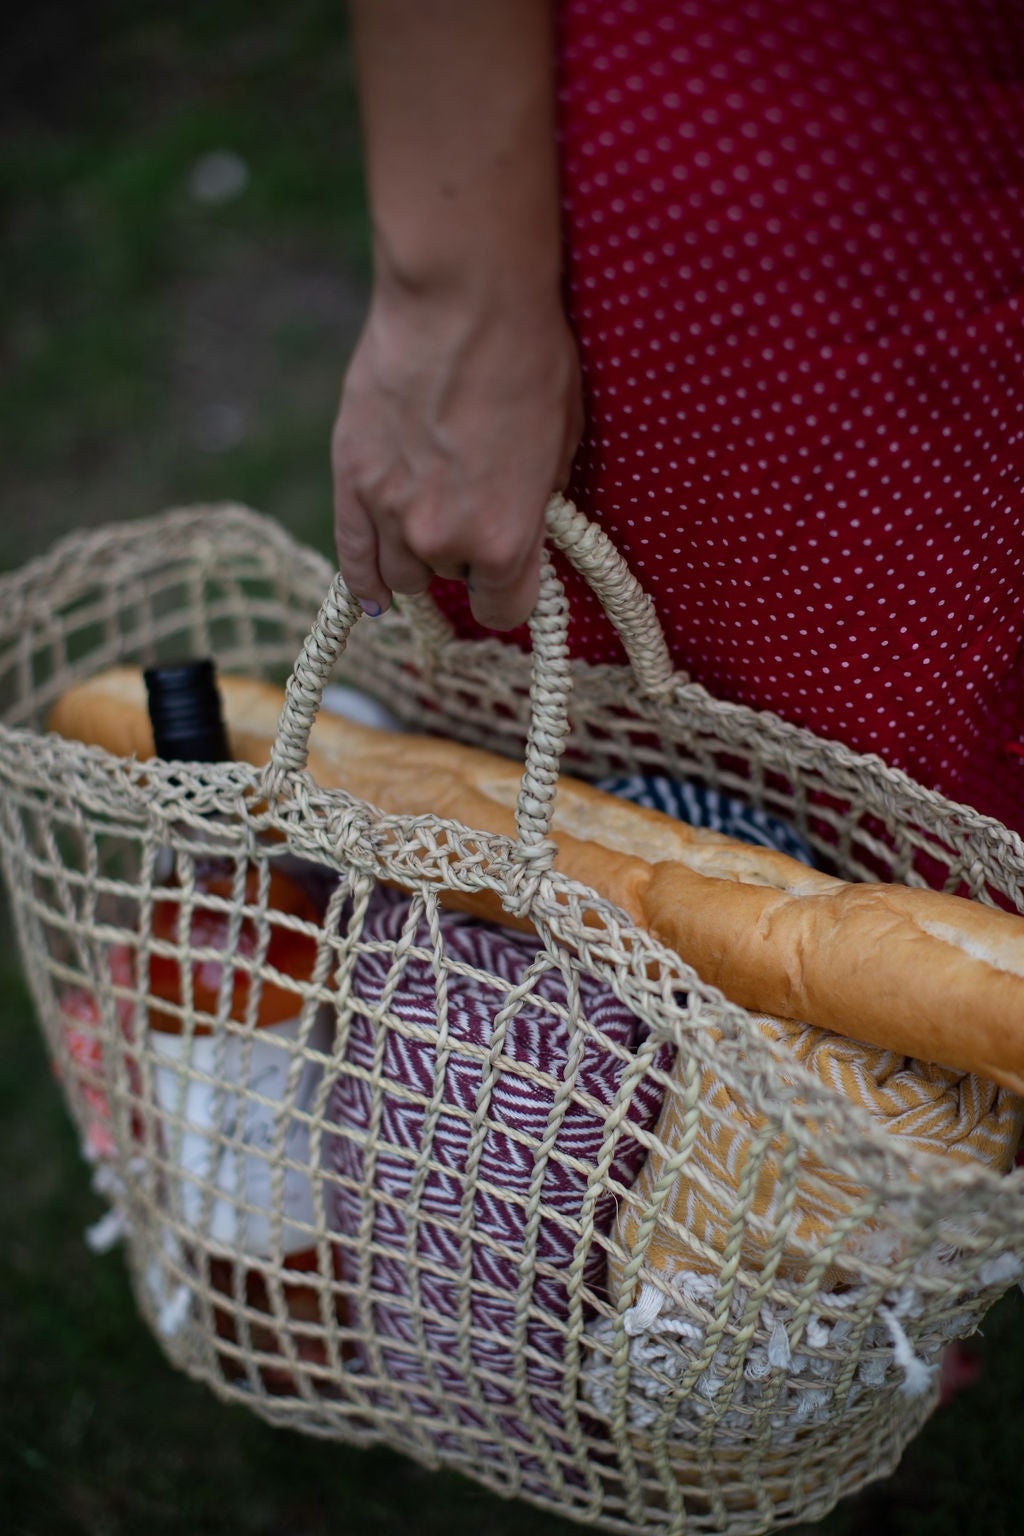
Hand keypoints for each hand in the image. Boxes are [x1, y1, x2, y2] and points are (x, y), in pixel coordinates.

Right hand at [331, 276, 583, 630]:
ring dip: (418, 555)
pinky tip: (374, 595)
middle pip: (451, 579)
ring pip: (401, 571)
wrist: (463, 300)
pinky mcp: (351, 477)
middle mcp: (442, 538)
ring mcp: (390, 511)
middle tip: (474, 502)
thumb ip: (535, 500)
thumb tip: (524, 519)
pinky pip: (351, 553)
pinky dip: (363, 578)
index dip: (509, 590)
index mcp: (504, 538)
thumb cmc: (526, 359)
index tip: (510, 574)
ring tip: (430, 522)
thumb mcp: (560, 444)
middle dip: (466, 551)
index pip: (503, 609)